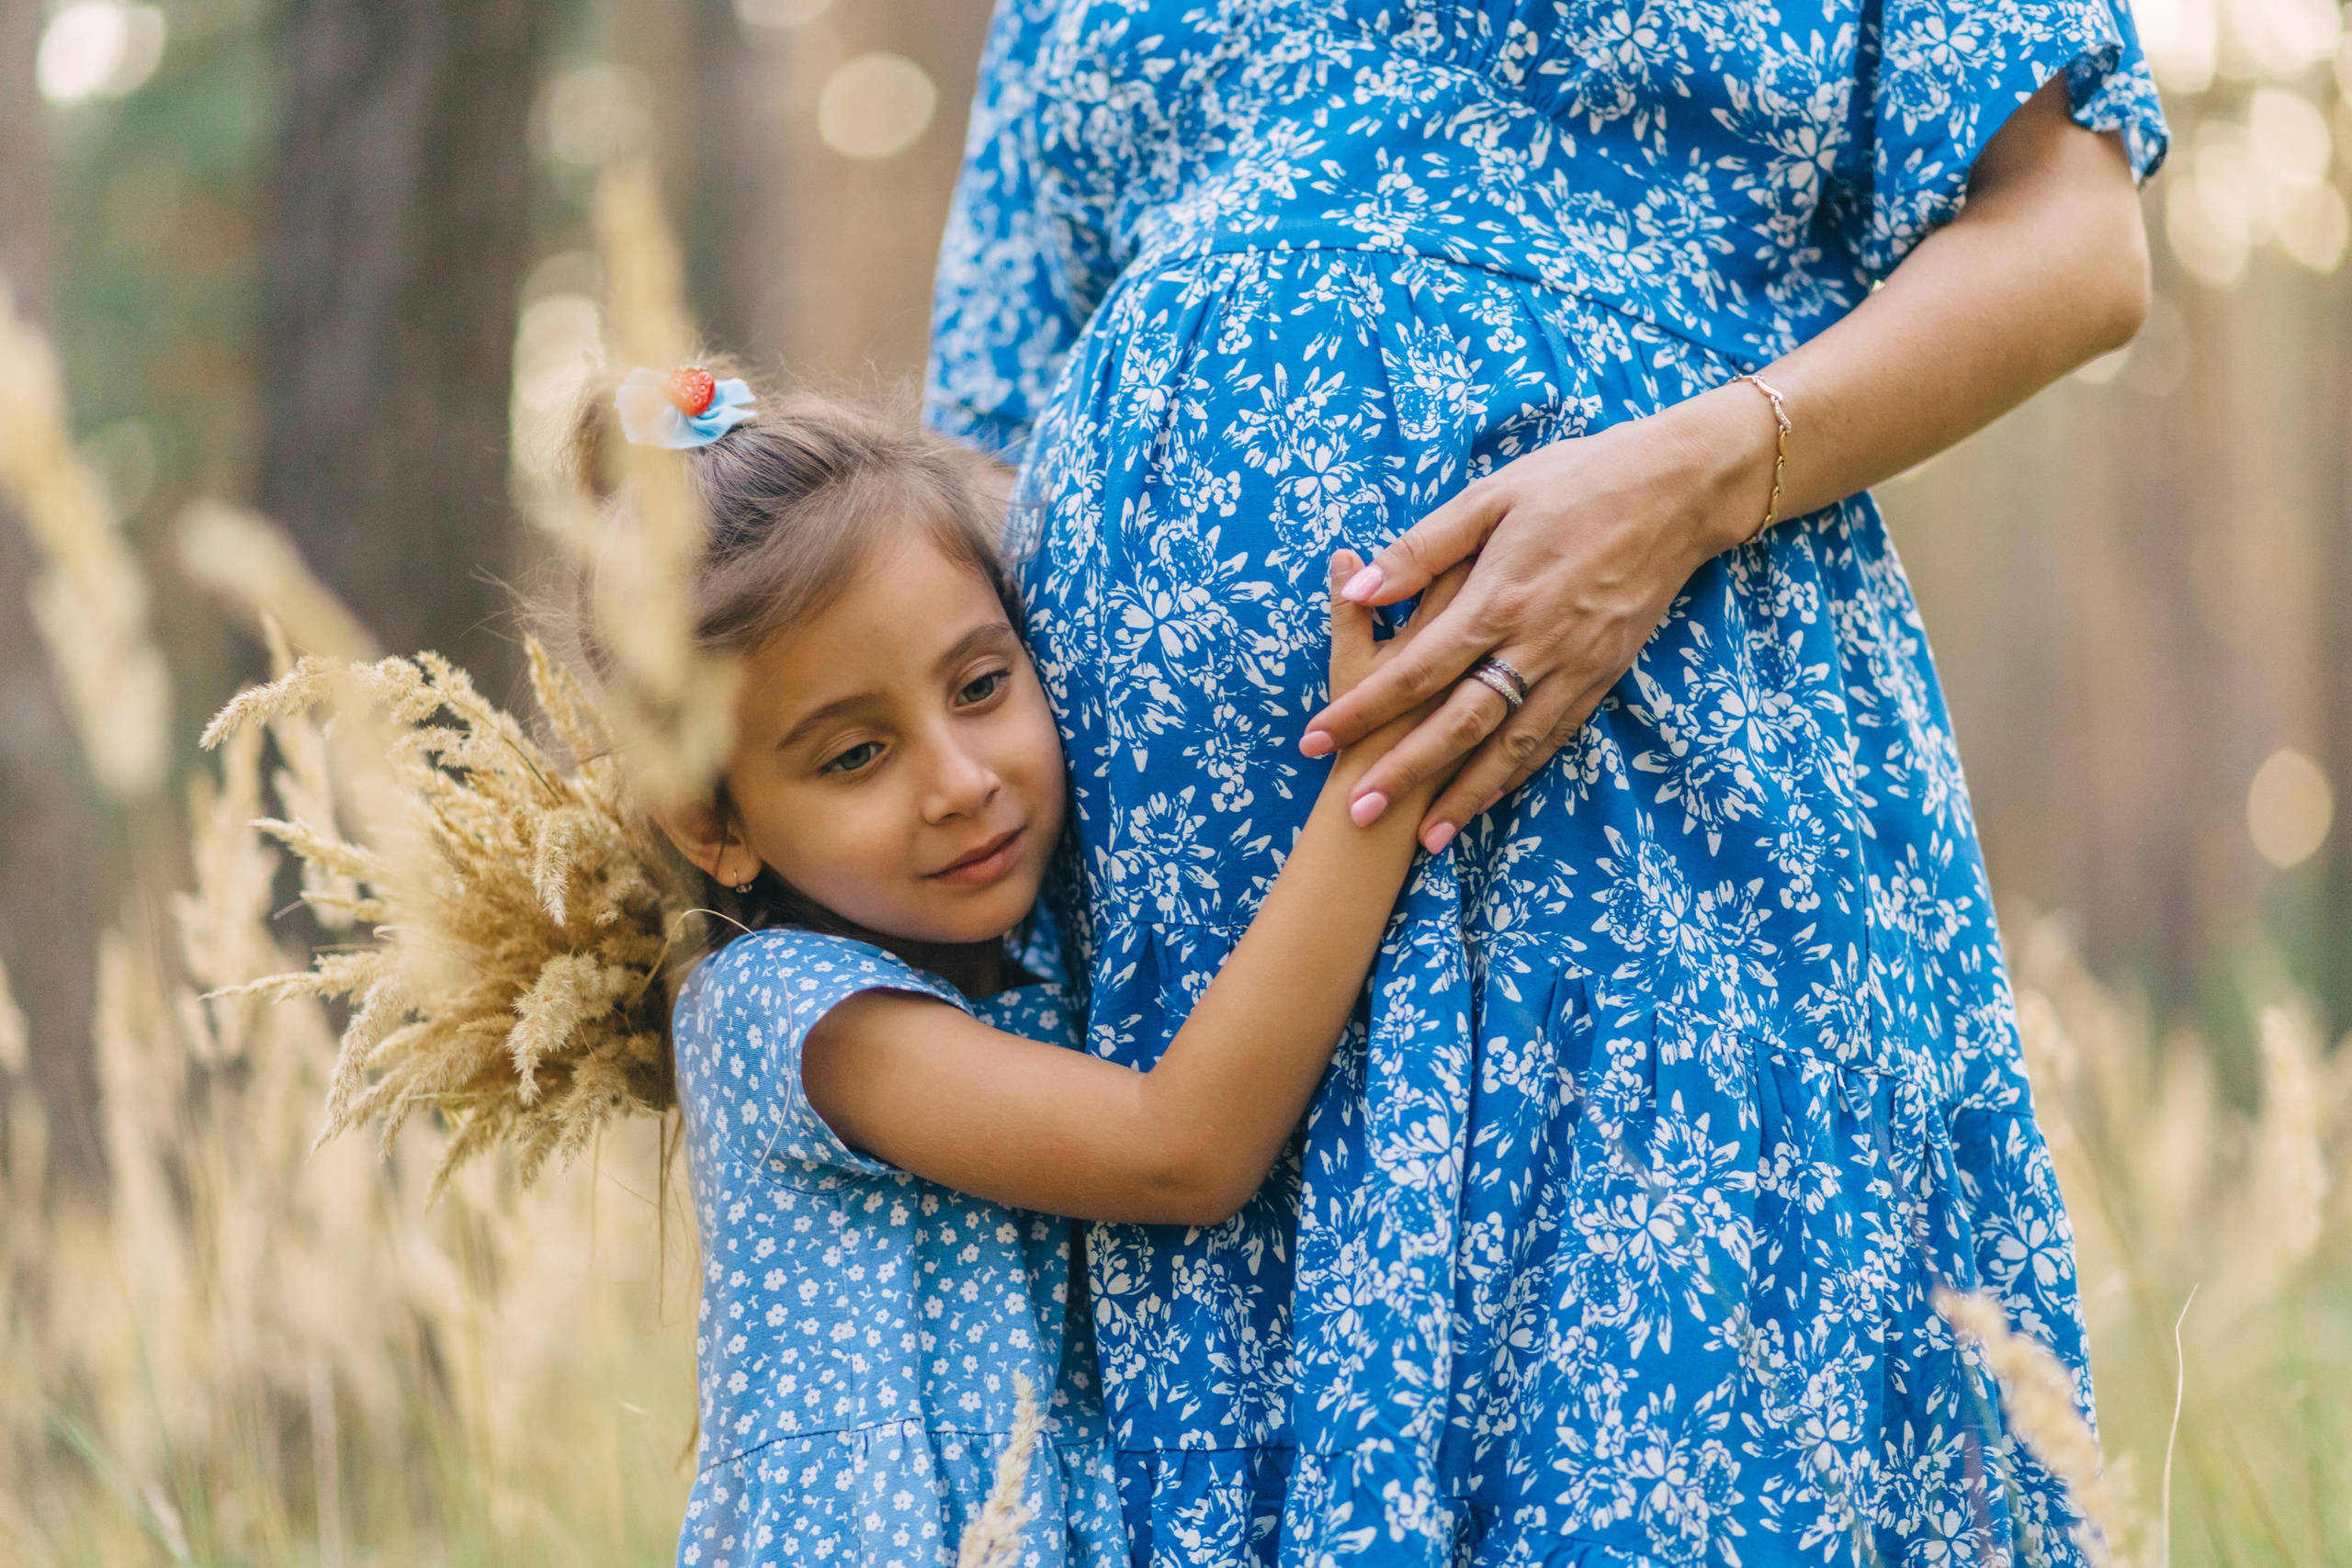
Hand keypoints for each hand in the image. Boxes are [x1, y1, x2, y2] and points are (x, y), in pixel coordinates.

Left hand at [1301, 390, 1777, 849]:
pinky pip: (1554, 736)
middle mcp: (1534, 643)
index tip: (1315, 740)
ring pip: (1510, 746)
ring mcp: (1573, 665)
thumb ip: (1423, 549)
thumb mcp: (1491, 496)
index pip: (1414, 670)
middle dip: (1404, 774)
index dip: (1362, 710)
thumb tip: (1358, 586)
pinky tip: (1489, 798)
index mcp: (1497, 598)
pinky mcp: (1604, 674)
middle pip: (1457, 724)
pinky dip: (1518, 773)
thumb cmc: (1574, 482)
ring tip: (1424, 839)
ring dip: (1465, 795)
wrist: (1676, 491)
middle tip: (1357, 815)